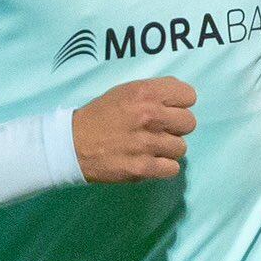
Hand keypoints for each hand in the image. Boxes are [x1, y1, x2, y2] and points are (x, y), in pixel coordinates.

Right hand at [71, 77, 195, 181]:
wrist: (71, 144)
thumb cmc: (100, 115)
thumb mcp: (125, 91)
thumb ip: (154, 92)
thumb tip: (181, 99)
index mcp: (145, 92)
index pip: (188, 96)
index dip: (180, 103)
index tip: (168, 109)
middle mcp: (149, 115)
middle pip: (189, 123)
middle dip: (176, 127)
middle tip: (158, 130)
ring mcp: (147, 144)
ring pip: (181, 147)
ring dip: (168, 149)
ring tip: (149, 147)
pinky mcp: (143, 168)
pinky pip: (172, 168)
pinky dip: (163, 167)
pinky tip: (149, 162)